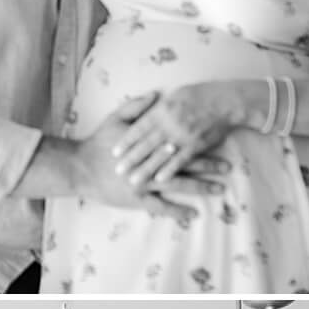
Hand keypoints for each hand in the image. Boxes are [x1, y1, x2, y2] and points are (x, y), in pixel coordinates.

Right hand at [71, 99, 228, 223]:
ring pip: (178, 186)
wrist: (79, 169)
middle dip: (208, 166)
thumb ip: (137, 106)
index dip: (198, 141)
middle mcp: (149, 163)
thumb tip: (158, 94)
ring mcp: (144, 183)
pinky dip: (178, 212)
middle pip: (184, 164)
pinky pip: (161, 207)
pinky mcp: (137, 200)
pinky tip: (193, 214)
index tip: (217, 139)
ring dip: (200, 188)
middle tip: (228, 167)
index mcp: (147, 143)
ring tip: (220, 190)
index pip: (178, 141)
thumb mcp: (116, 118)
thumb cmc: (98, 142)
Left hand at [108, 81, 252, 189]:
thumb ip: (157, 106)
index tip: (114, 152)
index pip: (139, 128)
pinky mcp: (196, 145)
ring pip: (160, 155)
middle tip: (117, 170)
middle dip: (130, 159)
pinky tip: (160, 179)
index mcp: (162, 110)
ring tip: (133, 180)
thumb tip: (143, 114)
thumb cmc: (199, 95)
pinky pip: (180, 160)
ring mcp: (182, 136)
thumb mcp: (173, 94)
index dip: (126, 141)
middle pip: (145, 144)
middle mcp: (169, 124)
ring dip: (146, 169)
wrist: (225, 102)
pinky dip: (170, 170)